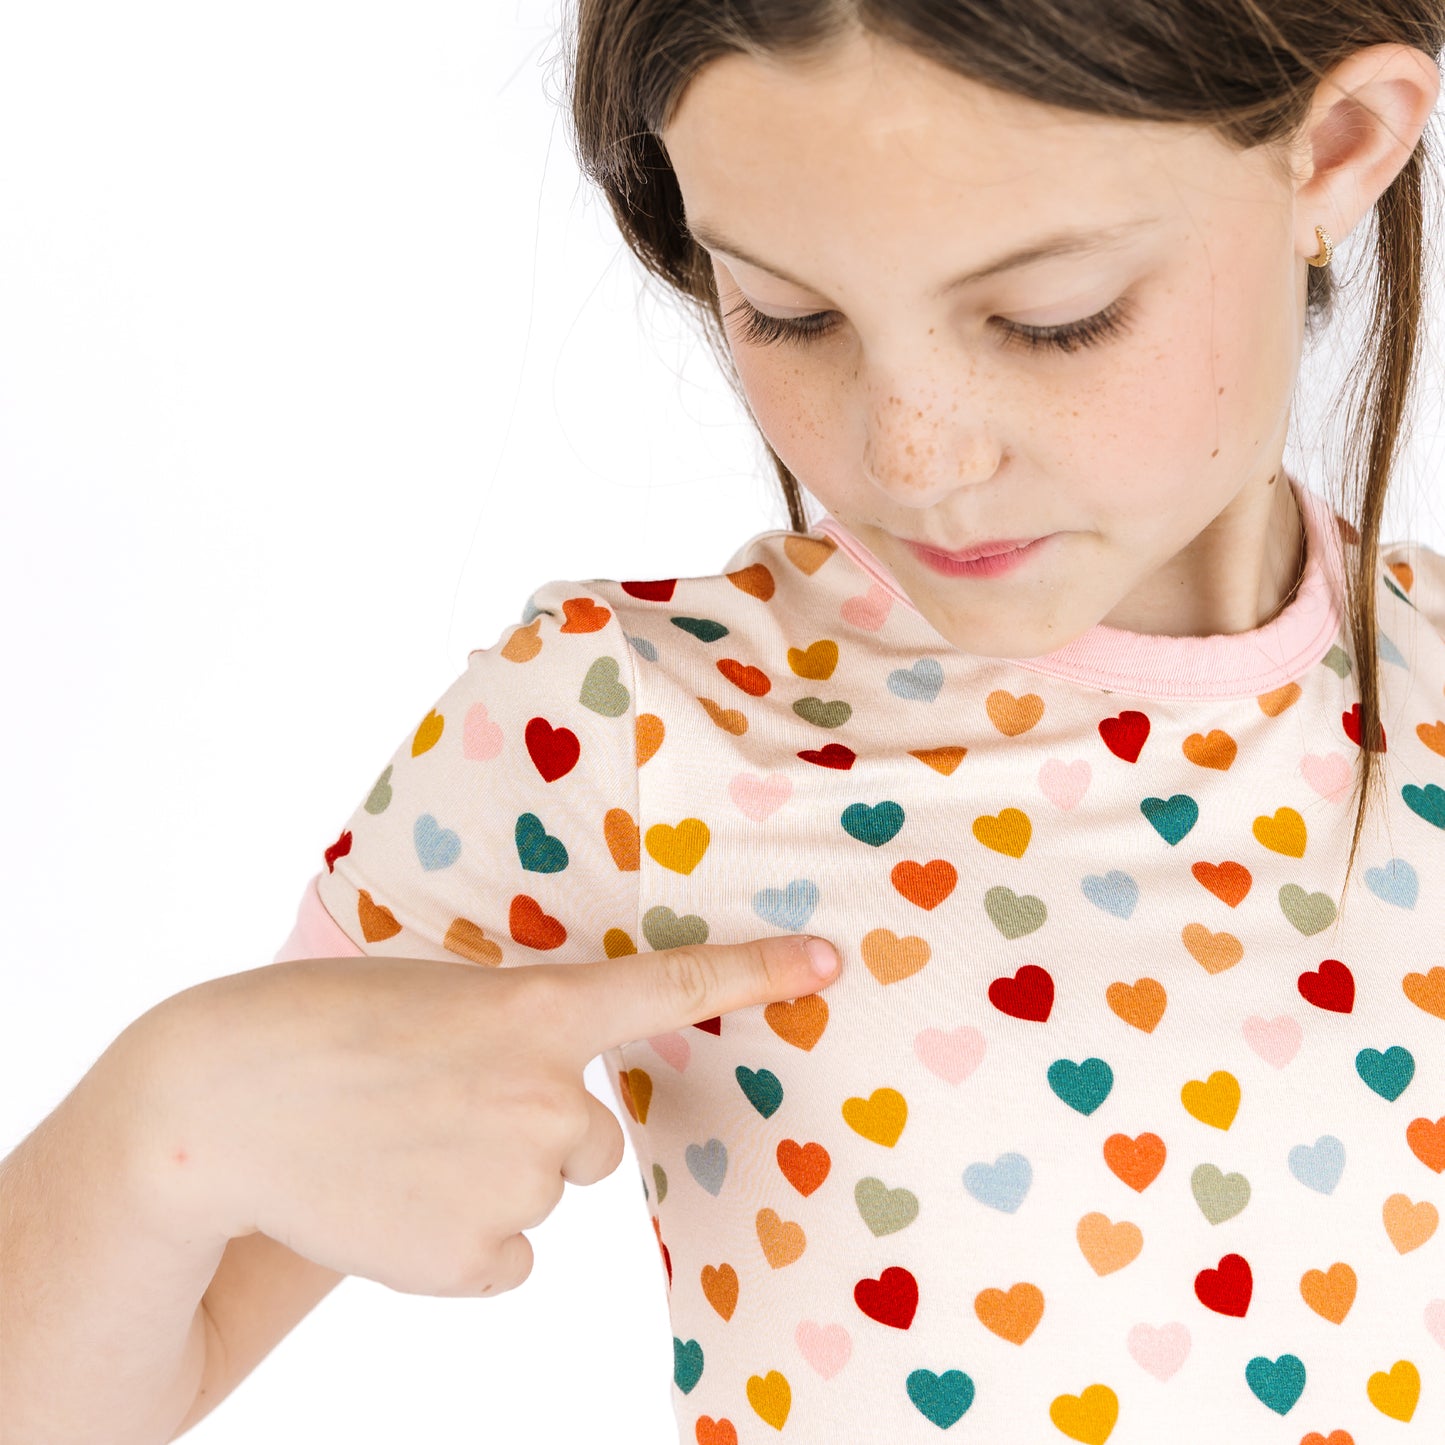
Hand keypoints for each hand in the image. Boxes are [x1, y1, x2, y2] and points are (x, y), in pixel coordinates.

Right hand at [144, 934, 839, 1297]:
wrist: (220, 1105)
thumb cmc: (323, 1024)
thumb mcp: (437, 993)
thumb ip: (520, 1024)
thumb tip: (560, 1074)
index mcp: (536, 1009)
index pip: (672, 985)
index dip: (757, 969)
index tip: (827, 961)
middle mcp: (548, 1097)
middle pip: (593, 1132)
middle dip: (538, 1121)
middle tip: (444, 1104)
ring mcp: (517, 1184)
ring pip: (544, 1190)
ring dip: (493, 1176)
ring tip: (404, 1146)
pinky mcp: (476, 1259)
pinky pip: (507, 1252)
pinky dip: (464, 1235)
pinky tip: (397, 1200)